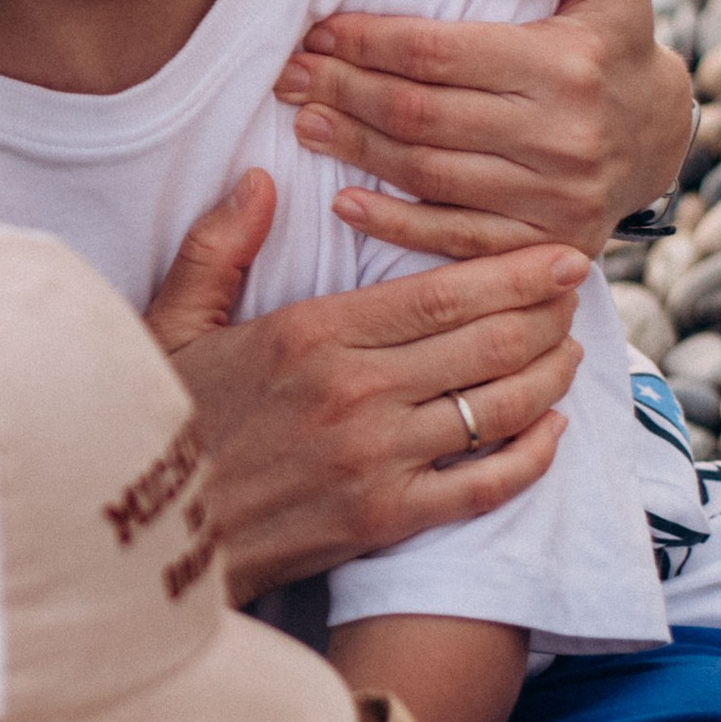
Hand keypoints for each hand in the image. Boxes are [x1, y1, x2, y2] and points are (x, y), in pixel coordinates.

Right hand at [146, 185, 587, 602]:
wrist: (144, 541)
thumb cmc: (157, 424)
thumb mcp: (169, 324)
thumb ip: (218, 247)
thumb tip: (258, 180)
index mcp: (309, 334)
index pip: (440, 292)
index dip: (515, 270)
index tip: (561, 252)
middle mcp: (355, 393)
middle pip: (489, 342)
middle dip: (549, 312)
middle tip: (576, 293)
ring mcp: (377, 461)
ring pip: (500, 406)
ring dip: (551, 374)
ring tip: (570, 350)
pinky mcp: (386, 521)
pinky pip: (487, 485)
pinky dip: (532, 454)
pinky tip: (550, 429)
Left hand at [271, 0, 690, 260]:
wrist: (657, 132)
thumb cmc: (612, 38)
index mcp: (567, 66)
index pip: (438, 53)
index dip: (367, 41)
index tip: (320, 30)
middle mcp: (562, 137)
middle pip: (419, 114)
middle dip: (342, 91)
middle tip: (290, 75)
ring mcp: (554, 199)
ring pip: (425, 173)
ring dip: (352, 148)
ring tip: (302, 120)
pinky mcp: (543, 244)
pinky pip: (453, 238)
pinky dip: (392, 223)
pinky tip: (344, 200)